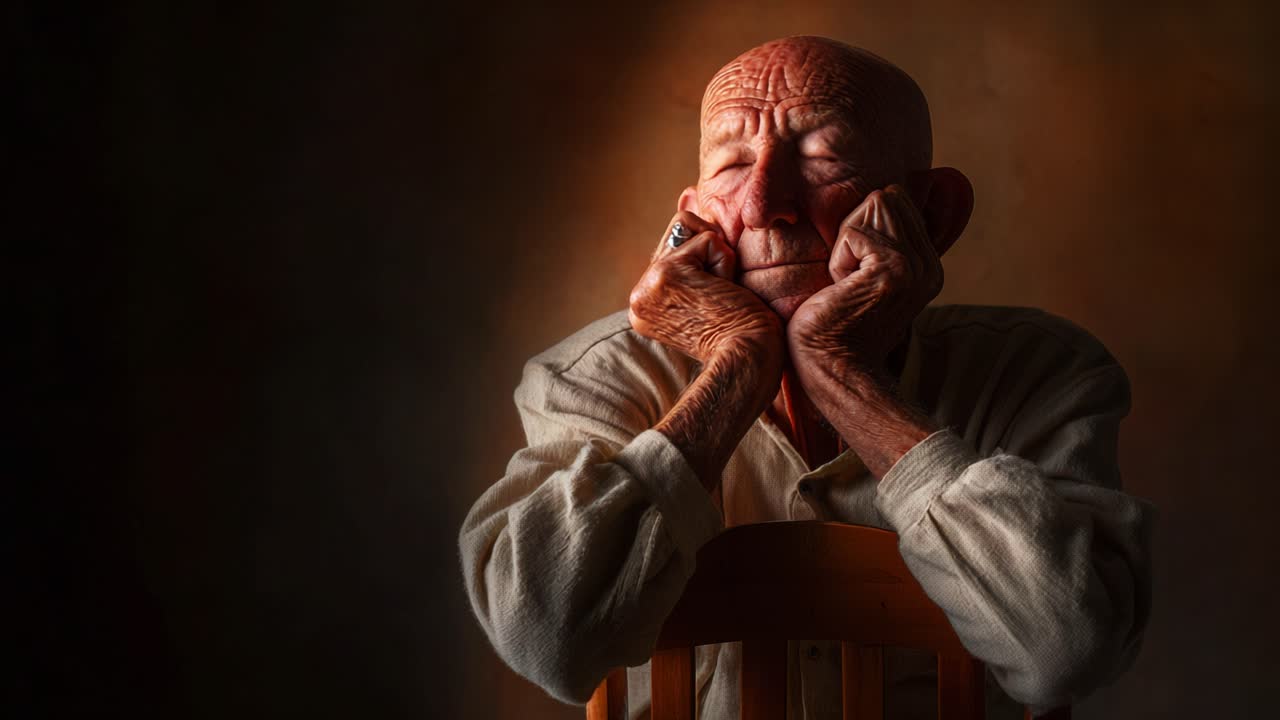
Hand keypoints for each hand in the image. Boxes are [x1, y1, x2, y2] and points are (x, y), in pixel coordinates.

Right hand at [629, 211, 783, 365]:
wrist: (748, 361)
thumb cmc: (741, 333)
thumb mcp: (709, 287)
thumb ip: (691, 246)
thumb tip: (686, 193)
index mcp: (644, 303)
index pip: (675, 248)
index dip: (706, 261)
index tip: (713, 300)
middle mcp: (637, 296)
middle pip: (679, 232)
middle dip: (710, 256)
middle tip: (719, 299)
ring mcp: (647, 285)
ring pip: (691, 231)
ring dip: (718, 261)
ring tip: (720, 297)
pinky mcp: (667, 275)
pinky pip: (708, 240)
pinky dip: (726, 265)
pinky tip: (724, 295)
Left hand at [788, 186, 942, 371]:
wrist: (833, 370)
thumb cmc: (832, 325)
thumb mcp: (860, 276)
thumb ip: (875, 243)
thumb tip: (873, 198)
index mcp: (926, 264)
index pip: (896, 199)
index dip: (861, 228)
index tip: (855, 273)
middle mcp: (929, 265)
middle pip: (886, 198)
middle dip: (854, 232)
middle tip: (848, 279)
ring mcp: (916, 267)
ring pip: (872, 208)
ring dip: (845, 246)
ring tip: (846, 284)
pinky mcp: (895, 271)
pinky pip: (853, 232)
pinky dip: (837, 259)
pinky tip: (841, 290)